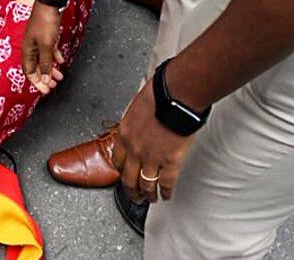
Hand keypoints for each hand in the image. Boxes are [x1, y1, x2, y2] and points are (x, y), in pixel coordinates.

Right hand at [21, 1, 65, 93]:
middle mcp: (30, 48)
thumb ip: (46, 64)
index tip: (46, 91)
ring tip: (60, 77)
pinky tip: (61, 62)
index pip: (29, 72)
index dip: (37, 83)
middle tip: (53, 87)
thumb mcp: (46, 46)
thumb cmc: (45, 23)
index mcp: (27, 51)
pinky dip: (55, 58)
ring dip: (51, 69)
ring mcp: (38, 42)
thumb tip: (46, 80)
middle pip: (36, 68)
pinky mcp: (46, 36)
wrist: (50, 3)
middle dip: (45, 78)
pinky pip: (49, 51)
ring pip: (44, 60)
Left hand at [111, 79, 194, 202]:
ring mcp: (151, 157)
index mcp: (125, 133)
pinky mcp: (170, 161)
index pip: (118, 159)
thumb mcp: (138, 107)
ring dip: (147, 195)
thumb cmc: (160, 94)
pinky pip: (165, 183)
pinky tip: (166, 195)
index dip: (121, 170)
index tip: (124, 174)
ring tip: (150, 199)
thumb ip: (136, 121)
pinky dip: (165, 192)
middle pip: (128, 177)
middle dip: (130, 190)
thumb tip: (141, 123)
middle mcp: (135, 149)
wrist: (176, 95)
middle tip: (134, 195)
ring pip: (145, 184)